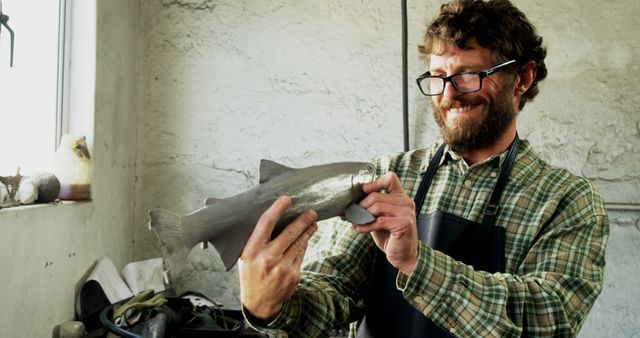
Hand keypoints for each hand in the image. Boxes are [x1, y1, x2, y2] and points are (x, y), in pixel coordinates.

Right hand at [238, 196, 317, 320]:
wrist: (259, 303)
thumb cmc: (251, 275)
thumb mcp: (245, 258)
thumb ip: (257, 241)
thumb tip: (273, 217)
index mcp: (251, 252)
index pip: (265, 224)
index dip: (277, 209)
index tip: (286, 199)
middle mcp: (267, 259)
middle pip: (289, 233)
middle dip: (302, 220)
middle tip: (311, 211)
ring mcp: (282, 268)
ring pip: (299, 243)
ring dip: (307, 231)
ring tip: (313, 222)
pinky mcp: (293, 275)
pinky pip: (301, 254)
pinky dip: (304, 244)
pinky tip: (306, 238)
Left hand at [353, 172, 418, 275]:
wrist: (403, 255)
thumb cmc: (391, 236)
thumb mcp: (381, 217)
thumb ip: (374, 207)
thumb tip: (354, 201)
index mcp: (401, 197)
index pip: (390, 179)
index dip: (375, 182)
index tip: (364, 191)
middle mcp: (406, 202)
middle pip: (376, 195)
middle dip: (361, 205)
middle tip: (353, 213)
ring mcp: (406, 213)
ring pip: (377, 207)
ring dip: (362, 215)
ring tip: (356, 221)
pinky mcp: (404, 224)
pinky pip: (379, 221)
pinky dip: (366, 225)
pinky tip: (361, 229)